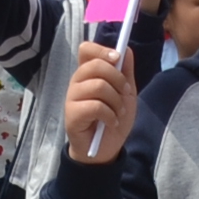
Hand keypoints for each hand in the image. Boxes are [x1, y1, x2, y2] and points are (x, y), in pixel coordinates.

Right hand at [62, 43, 134, 165]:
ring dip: (116, 101)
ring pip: (98, 86)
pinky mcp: (72, 114)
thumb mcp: (126, 93)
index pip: (86, 49)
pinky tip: (111, 123)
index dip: (101, 50)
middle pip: (95, 65)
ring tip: (118, 113)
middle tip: (124, 93)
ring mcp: (72, 97)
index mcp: (89, 73)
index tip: (117, 58)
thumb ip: (125, 71)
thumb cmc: (114, 118)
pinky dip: (110, 115)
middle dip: (117, 78)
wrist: (106, 149)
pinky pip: (95, 106)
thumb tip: (126, 49)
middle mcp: (77, 81)